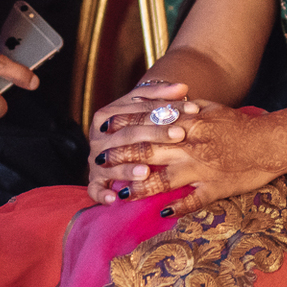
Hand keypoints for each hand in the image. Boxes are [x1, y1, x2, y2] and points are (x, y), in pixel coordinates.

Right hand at [87, 81, 197, 202]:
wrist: (121, 144)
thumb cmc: (140, 125)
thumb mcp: (148, 108)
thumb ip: (163, 96)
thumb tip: (183, 87)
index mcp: (108, 114)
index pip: (137, 109)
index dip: (164, 108)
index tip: (192, 108)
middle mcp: (99, 136)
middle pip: (128, 135)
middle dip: (154, 135)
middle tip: (179, 135)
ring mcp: (96, 159)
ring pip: (111, 164)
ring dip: (128, 169)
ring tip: (147, 171)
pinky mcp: (94, 180)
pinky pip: (95, 189)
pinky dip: (102, 194)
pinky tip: (115, 199)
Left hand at [94, 94, 286, 214]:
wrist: (272, 142)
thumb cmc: (240, 125)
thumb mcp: (210, 109)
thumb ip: (183, 109)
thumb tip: (161, 106)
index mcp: (190, 123)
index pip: (150, 123)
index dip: (124, 126)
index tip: (103, 128)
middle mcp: (192, 145)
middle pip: (149, 151)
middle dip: (121, 156)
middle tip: (99, 162)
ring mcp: (203, 168)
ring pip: (164, 179)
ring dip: (139, 187)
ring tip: (120, 193)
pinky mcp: (216, 188)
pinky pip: (192, 201)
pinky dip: (176, 208)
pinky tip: (160, 213)